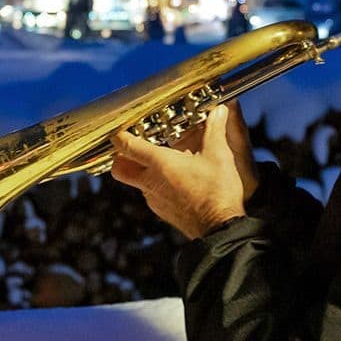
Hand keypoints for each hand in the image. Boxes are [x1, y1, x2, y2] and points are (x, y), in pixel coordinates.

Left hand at [110, 102, 250, 238]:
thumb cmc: (217, 192)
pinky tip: (173, 181)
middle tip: (132, 148)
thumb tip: (219, 111)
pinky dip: (155, 186)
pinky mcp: (162, 211)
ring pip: (135, 182)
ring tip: (159, 162)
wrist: (221, 228)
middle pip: (119, 168)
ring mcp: (154, 199)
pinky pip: (150, 194)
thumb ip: (215, 130)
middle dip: (120, 157)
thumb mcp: (218, 155)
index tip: (119, 130)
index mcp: (159, 163)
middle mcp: (150, 182)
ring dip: (141, 171)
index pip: (127, 146)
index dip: (119, 136)